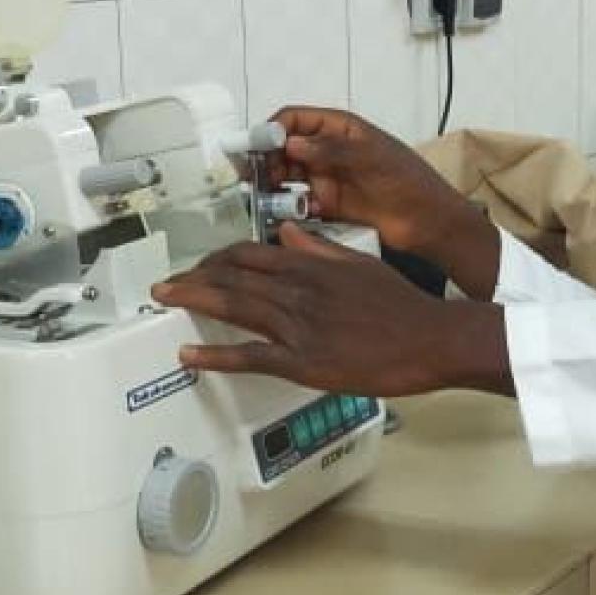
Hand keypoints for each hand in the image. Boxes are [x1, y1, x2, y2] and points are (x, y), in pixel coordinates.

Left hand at [150, 222, 510, 397]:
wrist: (430, 338)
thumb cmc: (400, 304)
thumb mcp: (359, 263)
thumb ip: (320, 247)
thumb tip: (287, 232)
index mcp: (312, 264)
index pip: (251, 253)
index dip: (218, 258)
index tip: (200, 264)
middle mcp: (299, 290)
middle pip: (232, 278)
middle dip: (193, 279)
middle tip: (165, 286)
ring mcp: (299, 327)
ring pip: (234, 308)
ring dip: (194, 302)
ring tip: (166, 301)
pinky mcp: (304, 362)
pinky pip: (250, 357)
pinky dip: (215, 356)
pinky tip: (189, 357)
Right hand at [270, 106, 494, 269]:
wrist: (428, 222)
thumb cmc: (406, 181)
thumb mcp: (371, 159)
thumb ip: (331, 150)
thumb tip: (291, 143)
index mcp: (339, 128)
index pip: (294, 119)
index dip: (272, 130)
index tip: (256, 149)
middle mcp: (328, 150)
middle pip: (284, 147)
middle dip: (266, 160)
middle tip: (253, 180)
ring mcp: (327, 177)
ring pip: (287, 176)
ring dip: (273, 185)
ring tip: (264, 199)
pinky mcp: (328, 204)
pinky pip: (298, 202)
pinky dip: (288, 206)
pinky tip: (286, 215)